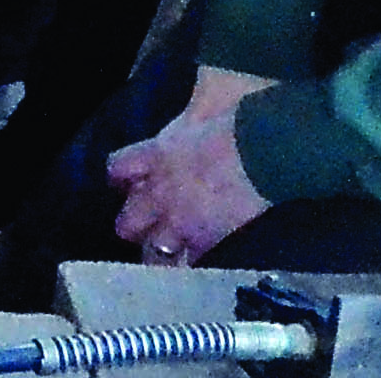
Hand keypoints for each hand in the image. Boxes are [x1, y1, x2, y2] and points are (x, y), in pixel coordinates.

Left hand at [104, 64, 277, 265]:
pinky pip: (188, 262)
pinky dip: (191, 265)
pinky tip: (195, 268)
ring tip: (165, 261)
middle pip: (127, 222)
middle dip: (133, 226)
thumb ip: (187, 122)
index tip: (124, 183)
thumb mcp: (200, 111)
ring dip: (159, 253)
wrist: (262, 150)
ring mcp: (180, 220)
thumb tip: (192, 111)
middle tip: (143, 229)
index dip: (120, 178)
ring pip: (153, 251)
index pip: (118, 169)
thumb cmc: (234, 121)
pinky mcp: (205, 240)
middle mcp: (160, 192)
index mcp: (155, 155)